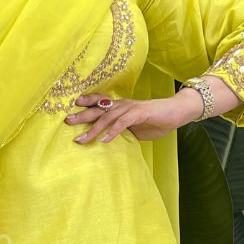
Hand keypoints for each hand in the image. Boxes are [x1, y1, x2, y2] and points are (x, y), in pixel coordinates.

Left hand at [65, 88, 200, 142]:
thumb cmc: (156, 120)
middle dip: (81, 115)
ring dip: (94, 128)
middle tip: (67, 121)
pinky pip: (123, 123)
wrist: (176, 112)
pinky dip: (113, 131)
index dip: (85, 105)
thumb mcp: (135, 128)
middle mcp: (122, 105)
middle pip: (97, 109)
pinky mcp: (140, 113)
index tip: (70, 110)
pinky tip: (105, 140)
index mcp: (120, 106)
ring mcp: (130, 108)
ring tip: (82, 139)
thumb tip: (108, 140)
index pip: (98, 103)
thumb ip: (122, 131)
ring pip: (107, 117)